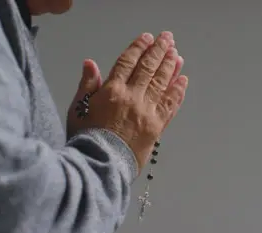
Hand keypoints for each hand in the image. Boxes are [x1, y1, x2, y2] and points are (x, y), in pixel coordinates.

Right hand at [67, 31, 187, 171]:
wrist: (100, 165)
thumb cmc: (86, 139)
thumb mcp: (78, 109)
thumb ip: (87, 85)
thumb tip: (90, 63)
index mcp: (112, 90)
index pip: (128, 62)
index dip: (139, 47)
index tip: (148, 38)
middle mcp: (133, 97)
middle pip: (149, 68)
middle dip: (160, 51)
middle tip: (168, 39)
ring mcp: (147, 111)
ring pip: (162, 82)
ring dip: (171, 66)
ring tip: (177, 55)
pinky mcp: (158, 126)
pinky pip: (170, 104)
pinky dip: (178, 91)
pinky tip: (183, 80)